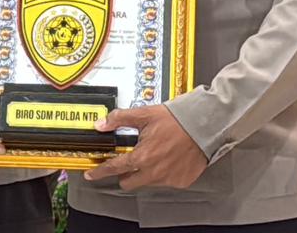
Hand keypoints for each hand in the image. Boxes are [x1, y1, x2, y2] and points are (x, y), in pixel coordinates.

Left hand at [82, 104, 207, 189]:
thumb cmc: (177, 119)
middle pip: (129, 182)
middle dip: (125, 173)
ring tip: (156, 153)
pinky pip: (165, 181)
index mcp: (142, 157)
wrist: (204, 125)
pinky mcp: (181, 181)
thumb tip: (101, 124)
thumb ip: (119, 119)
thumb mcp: (144, 114)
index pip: (114, 168)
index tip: (92, 174)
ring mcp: (168, 179)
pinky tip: (169, 158)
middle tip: (130, 160)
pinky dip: (164, 172)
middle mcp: (153, 172)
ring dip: (146, 171)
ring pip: (147, 181)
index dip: (100, 172)